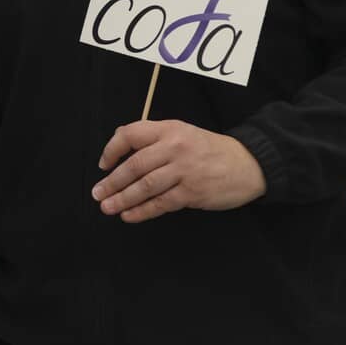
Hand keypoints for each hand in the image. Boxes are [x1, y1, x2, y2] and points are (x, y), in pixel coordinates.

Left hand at [93, 119, 266, 222]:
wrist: (248, 163)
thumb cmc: (208, 149)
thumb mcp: (182, 133)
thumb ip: (154, 140)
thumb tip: (120, 153)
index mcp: (169, 129)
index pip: (130, 134)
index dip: (112, 149)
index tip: (102, 165)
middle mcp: (174, 147)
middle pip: (135, 165)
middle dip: (112, 182)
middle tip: (97, 193)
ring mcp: (184, 171)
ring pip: (145, 186)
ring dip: (123, 198)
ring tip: (107, 207)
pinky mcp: (193, 192)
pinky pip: (161, 203)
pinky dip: (142, 211)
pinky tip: (129, 216)